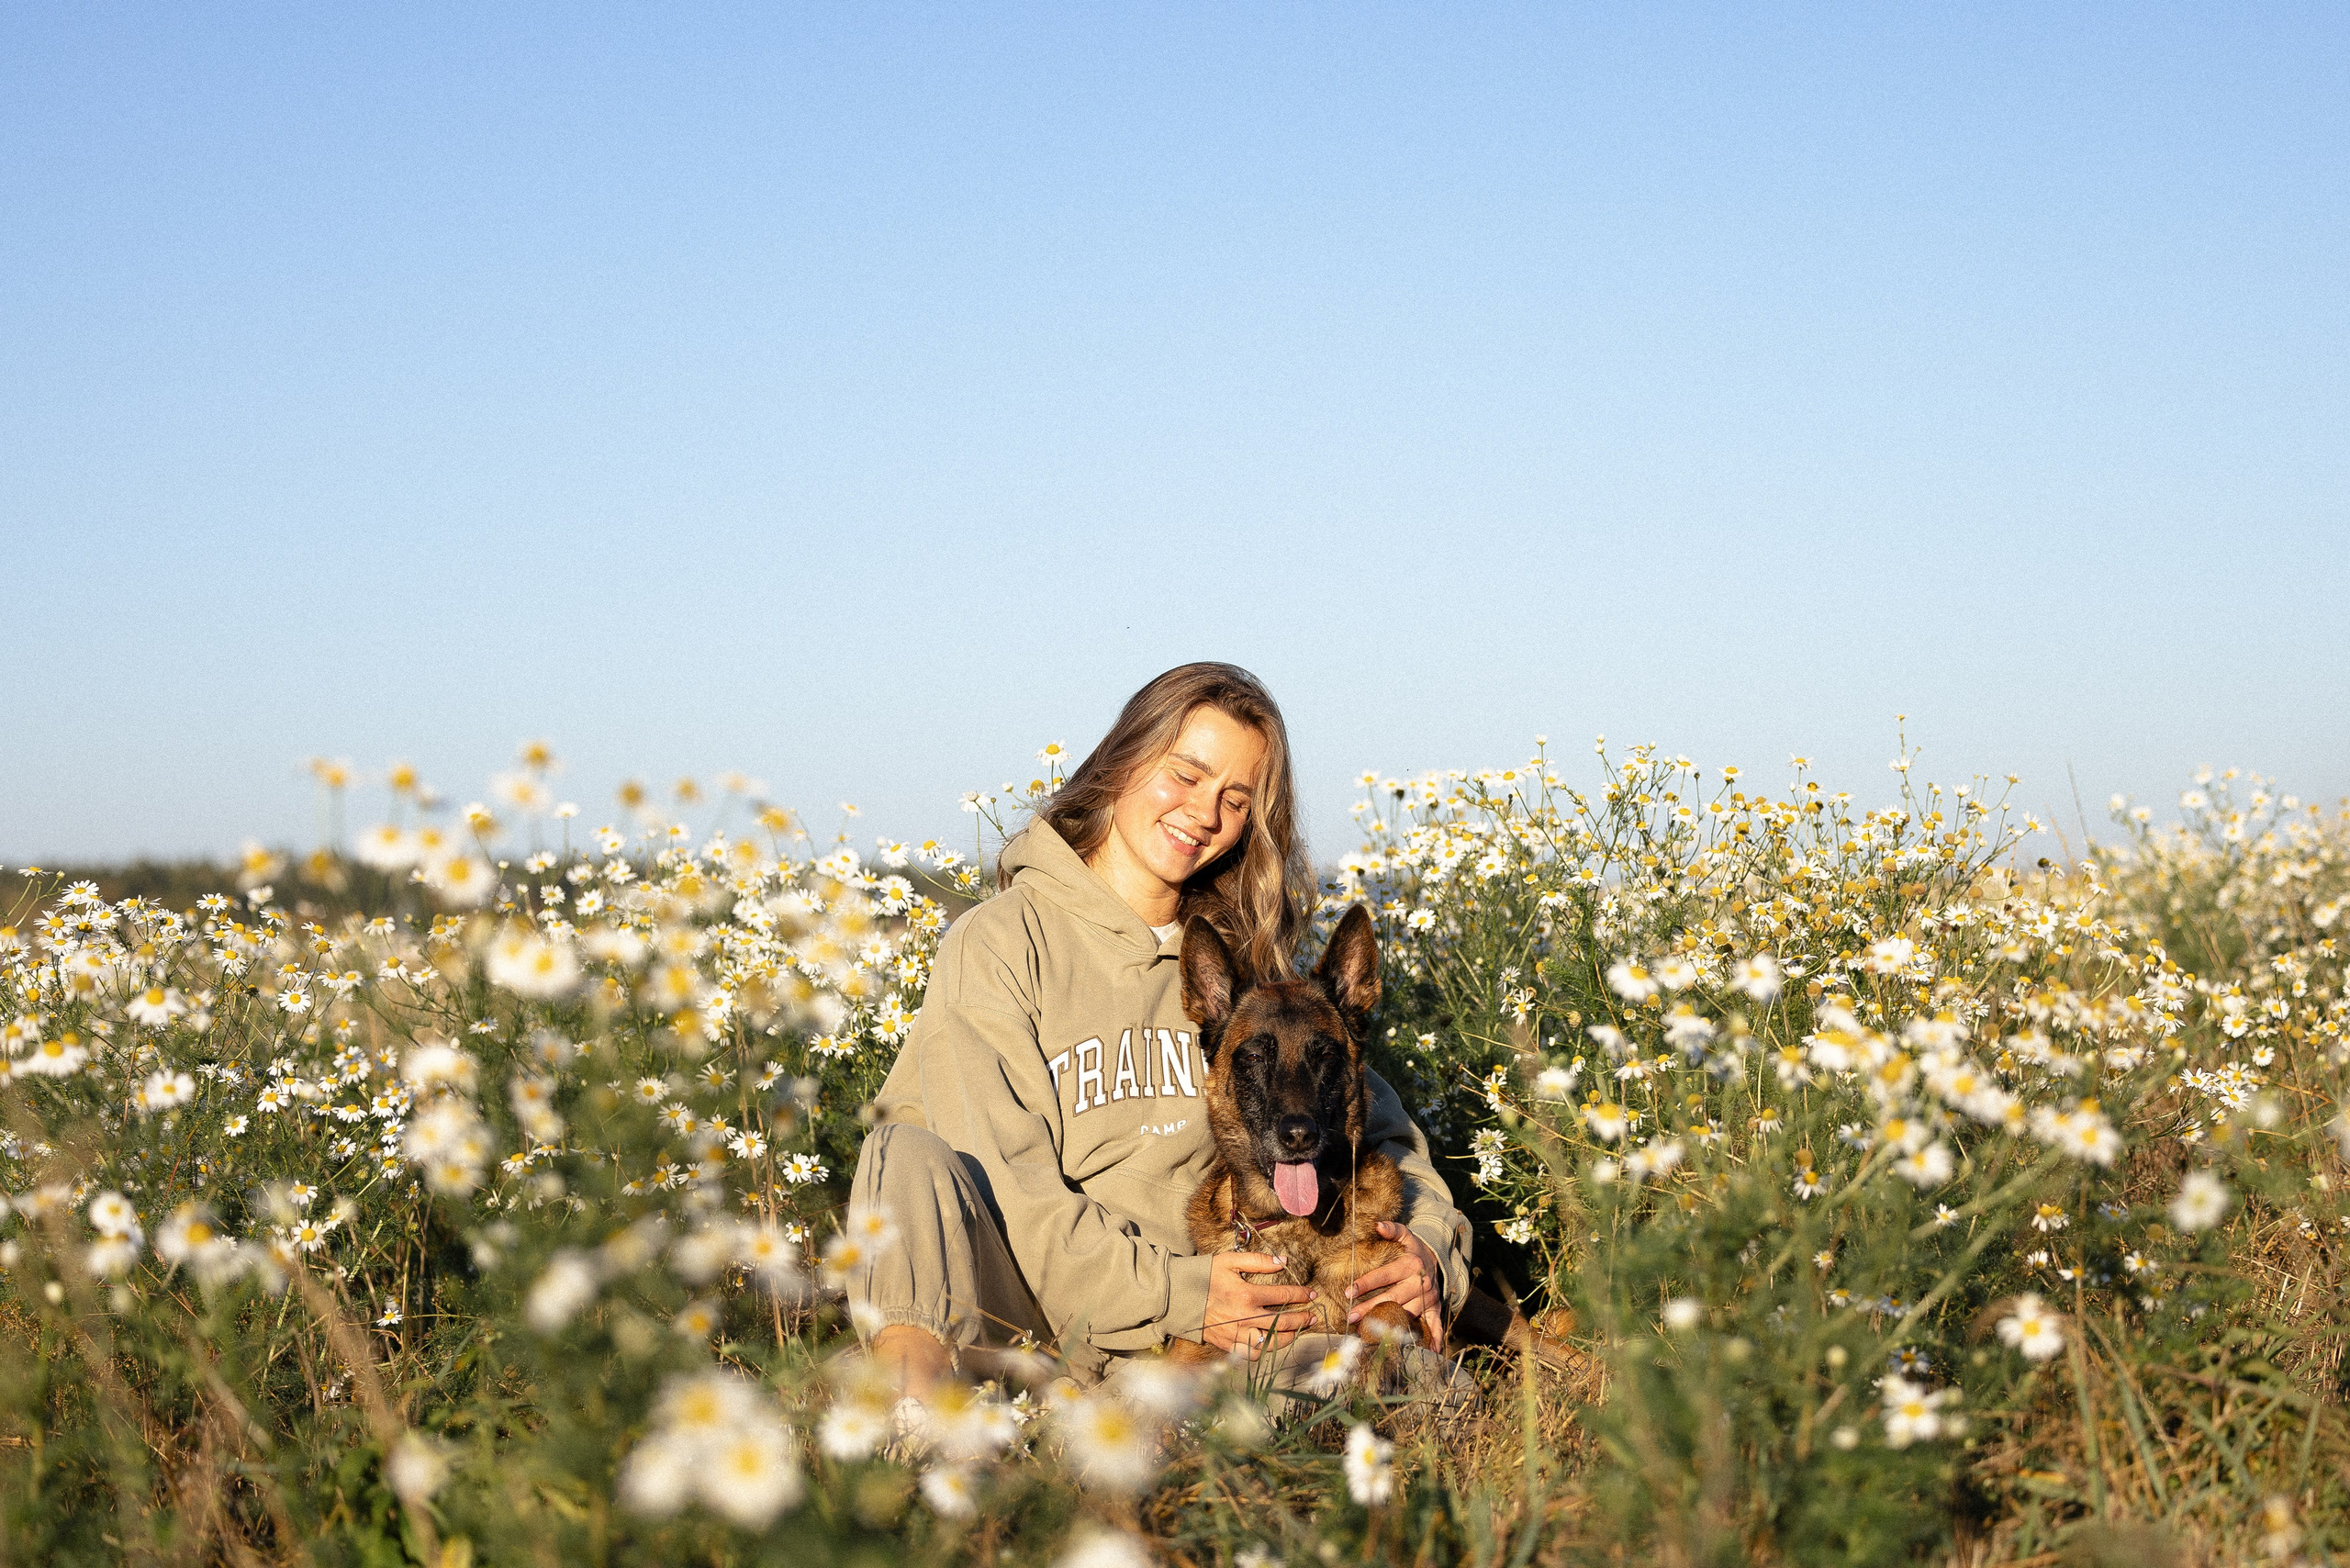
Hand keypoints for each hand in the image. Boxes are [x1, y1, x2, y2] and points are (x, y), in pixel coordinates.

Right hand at [1202, 1251, 1316, 1357]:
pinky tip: (1271, 1343)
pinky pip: (1252, 1354)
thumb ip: (1258, 1261)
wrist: (1177, 1297)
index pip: (1283, 1295)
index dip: (1301, 1294)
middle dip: (1302, 1319)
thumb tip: (1283, 1261)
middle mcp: (1244, 1317)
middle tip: (1313, 1316)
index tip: (1312, 1294)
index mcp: (1246, 1294)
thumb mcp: (1229, 1261)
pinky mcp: (1228, 1344)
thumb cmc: (1204, 1276)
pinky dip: (1264, 1350)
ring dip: (1289, 1337)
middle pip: (1283, 1322)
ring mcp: (1236, 1333)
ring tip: (1297, 1331)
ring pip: (1271, 1342)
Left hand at [1345, 1221, 1445, 1351]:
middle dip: (1371, 1308)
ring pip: (1407, 1314)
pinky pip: (1434, 1325)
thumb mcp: (1407, 1235)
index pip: (1384, 1275)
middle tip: (1351, 1317)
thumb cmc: (1414, 1250)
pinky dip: (1431, 1338)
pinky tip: (1425, 1351)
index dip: (1366, 1283)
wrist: (1439, 1261)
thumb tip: (1377, 1225)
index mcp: (1410, 1265)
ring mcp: (1429, 1298)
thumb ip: (1392, 1229)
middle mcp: (1420, 1282)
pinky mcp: (1435, 1308)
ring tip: (1369, 1332)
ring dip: (1390, 1324)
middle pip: (1392, 1298)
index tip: (1348, 1292)